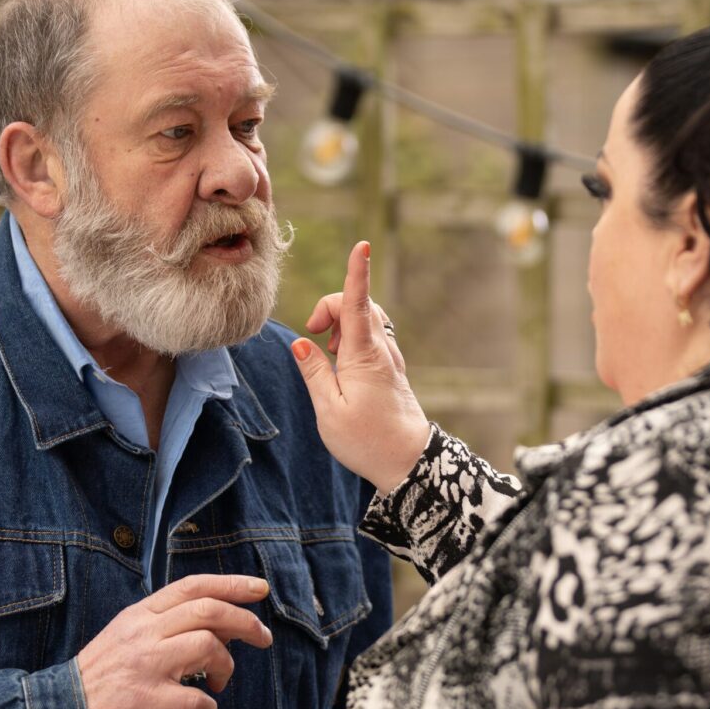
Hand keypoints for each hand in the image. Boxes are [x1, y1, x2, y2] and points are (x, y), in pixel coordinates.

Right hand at [77, 574, 272, 708]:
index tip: (260, 588)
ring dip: (226, 665)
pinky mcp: (145, 700)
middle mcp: (144, 633)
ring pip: (207, 646)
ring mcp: (145, 665)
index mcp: (141, 614)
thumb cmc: (103, 676)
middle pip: (208, 611)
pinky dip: (208, 707)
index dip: (231, 584)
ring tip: (220, 682)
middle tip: (263, 639)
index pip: (192, 586)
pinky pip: (195, 699)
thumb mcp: (130, 636)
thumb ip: (171, 624)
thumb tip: (226, 624)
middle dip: (245, 622)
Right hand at [290, 241, 431, 494]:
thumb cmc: (366, 441)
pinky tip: (343, 365)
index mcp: (364, 356)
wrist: (409, 462)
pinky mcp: (391, 367)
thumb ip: (314, 372)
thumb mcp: (329, 410)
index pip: (357, 304)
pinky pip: (372, 335)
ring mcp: (390, 357)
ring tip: (329, 357)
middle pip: (357, 305)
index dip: (358, 272)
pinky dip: (353, 337)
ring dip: (341, 324)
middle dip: (330, 308)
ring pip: (366, 318)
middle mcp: (382, 350)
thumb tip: (300, 341)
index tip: (362, 246)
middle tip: (313, 339)